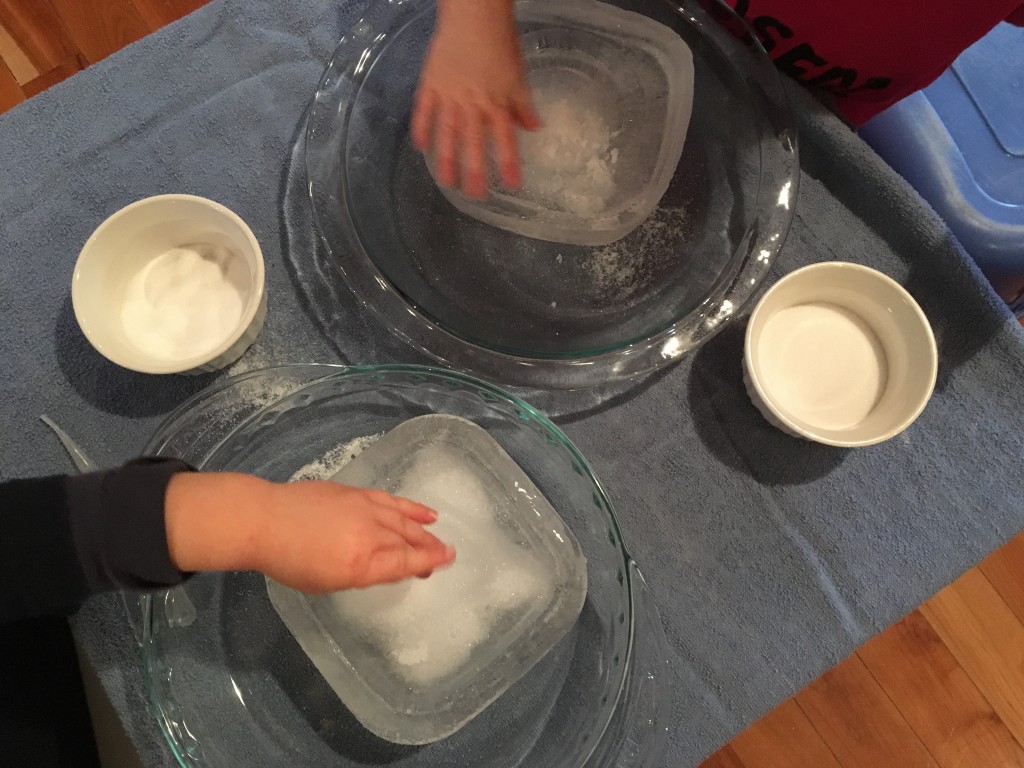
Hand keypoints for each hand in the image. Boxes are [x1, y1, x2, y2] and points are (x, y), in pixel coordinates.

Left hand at [165, 473, 454, 592]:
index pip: (405, 562)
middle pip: (408, 540)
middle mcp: (369, 534)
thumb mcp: (327, 582)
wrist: (264, 520)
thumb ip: (363, 572)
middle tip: (446, 553)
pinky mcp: (357, 493)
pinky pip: (391, 500)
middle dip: (429, 547)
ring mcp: (364, 508)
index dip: (428, 561)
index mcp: (362, 563)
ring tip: (438, 533)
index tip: (448, 560)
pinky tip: (421, 511)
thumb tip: (389, 565)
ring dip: (423, 528)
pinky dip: (410, 506)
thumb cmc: (289, 561)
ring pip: (403, 519)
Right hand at [412, 0, 539, 197]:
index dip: (508, 165)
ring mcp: (448, 96)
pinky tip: (422, 149)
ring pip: (447, 134)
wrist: (473, 16)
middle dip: (474, 172)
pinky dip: (422, 130)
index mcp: (496, 103)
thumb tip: (534, 128)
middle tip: (475, 195)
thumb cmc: (500, 43)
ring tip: (446, 182)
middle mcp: (472, 105)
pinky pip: (424, 112)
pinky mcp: (430, 85)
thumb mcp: (517, 76)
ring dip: (446, 160)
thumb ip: (522, 106)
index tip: (512, 186)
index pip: (504, 141)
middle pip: (473, 144)